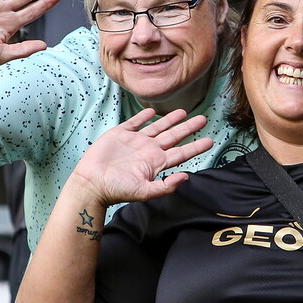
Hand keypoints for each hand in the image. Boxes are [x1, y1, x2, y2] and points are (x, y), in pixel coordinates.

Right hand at [70, 109, 213, 206]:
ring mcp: (135, 142)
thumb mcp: (144, 192)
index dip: (196, 147)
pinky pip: (135, 122)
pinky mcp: (120, 134)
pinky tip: (151, 111)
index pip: (181, 153)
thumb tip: (186, 177)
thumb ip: (166, 186)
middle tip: (203, 119)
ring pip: (157, 127)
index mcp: (156, 163)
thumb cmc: (117, 190)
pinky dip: (143, 116)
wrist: (91, 183)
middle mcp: (149, 151)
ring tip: (183, 111)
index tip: (210, 141)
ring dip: (170, 119)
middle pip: (174, 137)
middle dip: (188, 128)